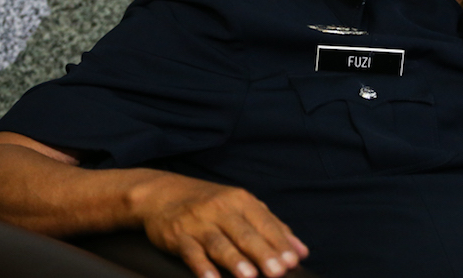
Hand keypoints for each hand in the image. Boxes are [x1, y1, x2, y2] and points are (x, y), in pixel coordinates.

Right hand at [130, 171, 308, 277]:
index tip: (293, 261)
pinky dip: (202, 267)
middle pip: (245, 234)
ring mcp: (199, 222)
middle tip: (278, 272)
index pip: (265, 223)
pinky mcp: (178, 235)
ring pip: (220, 243)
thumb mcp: (241, 206)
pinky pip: (191, 252)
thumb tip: (300, 250)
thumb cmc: (210, 203)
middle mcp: (222, 209)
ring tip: (250, 277)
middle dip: (263, 254)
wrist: (162, 193)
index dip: (279, 243)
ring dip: (235, 261)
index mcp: (242, 200)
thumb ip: (271, 226)